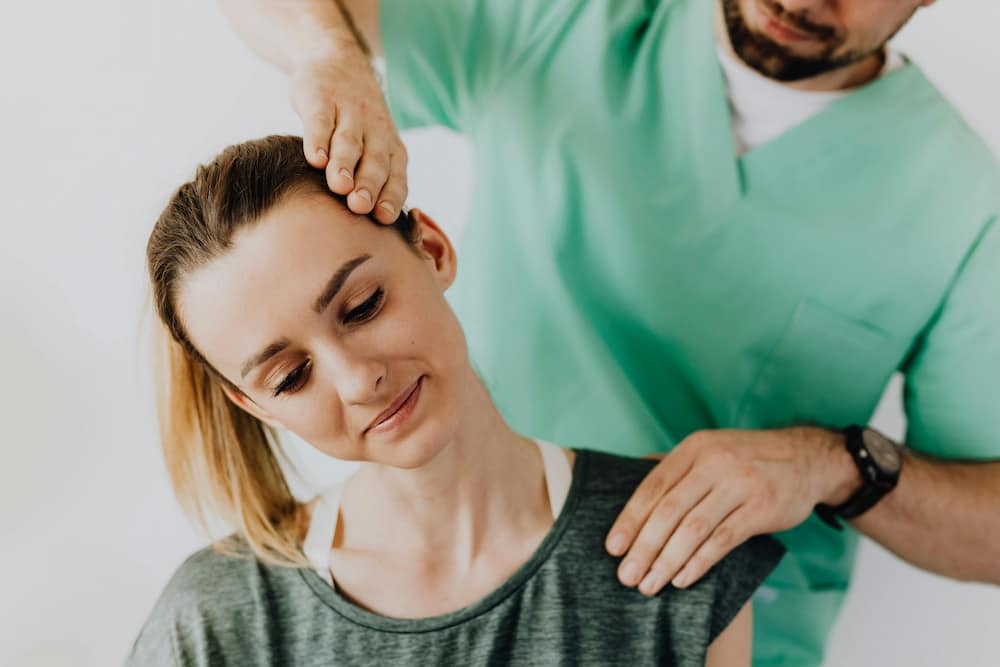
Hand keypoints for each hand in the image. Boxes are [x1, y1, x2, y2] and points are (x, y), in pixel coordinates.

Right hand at [289, 51, 406, 223]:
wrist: (339, 61)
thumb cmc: (358, 123)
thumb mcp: (373, 146)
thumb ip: (375, 181)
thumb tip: (374, 231)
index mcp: (391, 148)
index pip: (396, 176)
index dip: (390, 196)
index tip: (382, 218)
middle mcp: (374, 131)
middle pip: (374, 161)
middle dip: (369, 184)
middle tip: (360, 206)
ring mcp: (348, 112)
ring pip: (349, 142)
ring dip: (345, 164)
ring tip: (339, 186)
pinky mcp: (321, 98)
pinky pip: (321, 120)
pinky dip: (318, 139)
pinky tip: (314, 158)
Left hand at [605, 427, 857, 594]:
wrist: (808, 458)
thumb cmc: (748, 460)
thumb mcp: (711, 449)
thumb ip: (676, 467)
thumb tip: (628, 482)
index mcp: (694, 448)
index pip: (653, 486)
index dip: (630, 519)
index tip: (613, 548)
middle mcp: (714, 461)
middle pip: (668, 510)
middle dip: (643, 547)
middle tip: (627, 576)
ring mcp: (740, 484)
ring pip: (693, 528)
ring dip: (666, 560)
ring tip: (649, 584)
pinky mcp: (762, 508)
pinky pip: (722, 540)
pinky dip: (698, 562)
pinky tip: (681, 579)